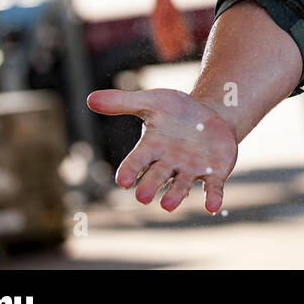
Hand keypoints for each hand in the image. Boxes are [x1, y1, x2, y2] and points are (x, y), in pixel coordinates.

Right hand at [87, 88, 237, 212]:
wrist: (213, 115)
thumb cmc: (177, 111)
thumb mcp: (153, 101)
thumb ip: (123, 102)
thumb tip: (89, 99)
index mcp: (152, 148)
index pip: (136, 161)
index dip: (129, 170)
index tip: (122, 180)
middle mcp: (169, 163)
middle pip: (157, 177)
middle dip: (150, 186)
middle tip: (143, 197)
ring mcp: (191, 170)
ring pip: (181, 186)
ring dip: (175, 195)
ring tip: (168, 205)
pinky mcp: (213, 173)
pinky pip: (212, 188)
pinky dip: (212, 198)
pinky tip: (213, 205)